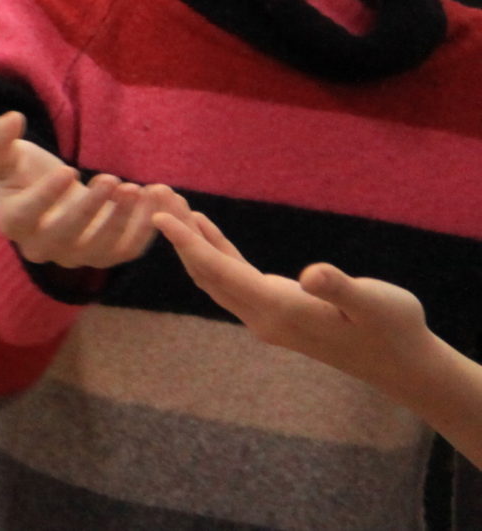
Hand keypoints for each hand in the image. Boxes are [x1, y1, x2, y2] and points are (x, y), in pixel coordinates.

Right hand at [0, 110, 183, 269]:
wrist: (53, 193)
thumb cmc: (24, 172)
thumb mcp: (5, 153)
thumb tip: (12, 118)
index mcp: (13, 222)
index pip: (25, 216)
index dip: (46, 196)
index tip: (69, 170)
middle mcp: (42, 248)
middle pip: (65, 236)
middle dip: (91, 209)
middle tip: (112, 179)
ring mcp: (76, 257)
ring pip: (101, 247)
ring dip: (121, 219)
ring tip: (135, 188)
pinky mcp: (106, 256)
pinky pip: (128, 249)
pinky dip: (143, 227)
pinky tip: (151, 196)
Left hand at [154, 205, 432, 389]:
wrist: (402, 364)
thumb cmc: (393, 329)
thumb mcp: (374, 303)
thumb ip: (340, 289)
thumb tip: (312, 276)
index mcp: (278, 310)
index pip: (219, 272)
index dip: (187, 243)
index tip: (158, 215)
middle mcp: (262, 317)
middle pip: (206, 271)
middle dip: (178, 235)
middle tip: (155, 193)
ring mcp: (266, 316)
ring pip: (215, 274)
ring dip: (191, 241)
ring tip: (171, 203)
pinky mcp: (275, 311)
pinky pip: (233, 277)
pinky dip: (214, 251)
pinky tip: (202, 227)